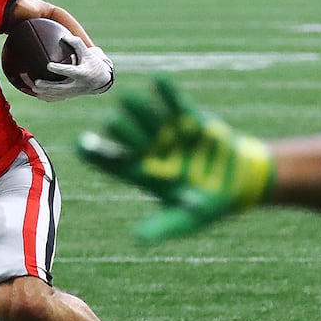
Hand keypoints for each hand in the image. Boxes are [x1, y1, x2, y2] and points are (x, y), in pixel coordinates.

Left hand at [30, 41, 114, 102]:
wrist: (101, 80)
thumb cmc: (93, 63)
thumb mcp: (88, 52)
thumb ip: (77, 43)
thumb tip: (63, 36)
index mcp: (83, 73)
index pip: (70, 71)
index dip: (60, 69)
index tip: (48, 65)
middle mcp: (78, 85)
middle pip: (61, 88)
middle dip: (48, 86)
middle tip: (36, 82)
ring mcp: (74, 92)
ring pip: (57, 95)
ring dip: (44, 92)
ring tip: (32, 87)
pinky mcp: (70, 96)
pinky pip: (57, 98)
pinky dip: (46, 97)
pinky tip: (36, 94)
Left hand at [76, 75, 274, 241]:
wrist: (239, 182)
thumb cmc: (207, 205)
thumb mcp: (186, 220)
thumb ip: (162, 227)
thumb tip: (138, 240)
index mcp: (142, 174)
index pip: (111, 163)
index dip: (96, 154)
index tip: (82, 145)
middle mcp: (149, 150)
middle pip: (128, 138)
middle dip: (122, 131)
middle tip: (113, 123)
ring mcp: (167, 132)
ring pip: (147, 117)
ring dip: (139, 109)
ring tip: (128, 99)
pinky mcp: (188, 119)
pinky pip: (174, 104)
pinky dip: (167, 93)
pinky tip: (158, 80)